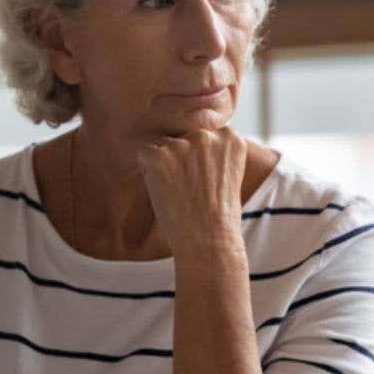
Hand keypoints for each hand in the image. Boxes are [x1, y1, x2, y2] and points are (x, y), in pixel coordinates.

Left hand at [136, 127, 246, 256]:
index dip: (197, 158)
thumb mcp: (226, 174)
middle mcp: (206, 135)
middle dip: (180, 159)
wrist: (209, 239)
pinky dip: (148, 172)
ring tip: (180, 192)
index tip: (204, 179)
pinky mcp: (158, 157)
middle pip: (180, 138)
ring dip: (164, 166)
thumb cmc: (218, 214)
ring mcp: (182, 144)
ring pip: (162, 147)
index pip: (202, 133)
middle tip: (190, 189)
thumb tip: (186, 141)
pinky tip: (165, 190)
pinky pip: (144, 155)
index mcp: (229, 138)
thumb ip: (212, 151)